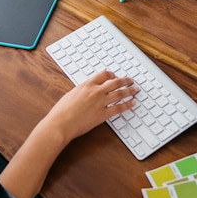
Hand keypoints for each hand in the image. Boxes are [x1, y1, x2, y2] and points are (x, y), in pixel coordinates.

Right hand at [0, 70, 138, 197]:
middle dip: (125, 80)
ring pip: (120, 93)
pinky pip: (119, 108)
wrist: (61, 123)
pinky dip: (127, 105)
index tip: (115, 76)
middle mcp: (95, 91)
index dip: (111, 75)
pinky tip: (132, 103)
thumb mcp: (71, 94)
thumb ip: (82, 91)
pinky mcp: (103, 114)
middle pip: (115, 82)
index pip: (103, 74)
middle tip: (130, 80)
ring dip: (129, 91)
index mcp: (87, 84)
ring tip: (135, 90)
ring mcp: (100, 102)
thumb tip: (86, 91)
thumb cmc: (61, 111)